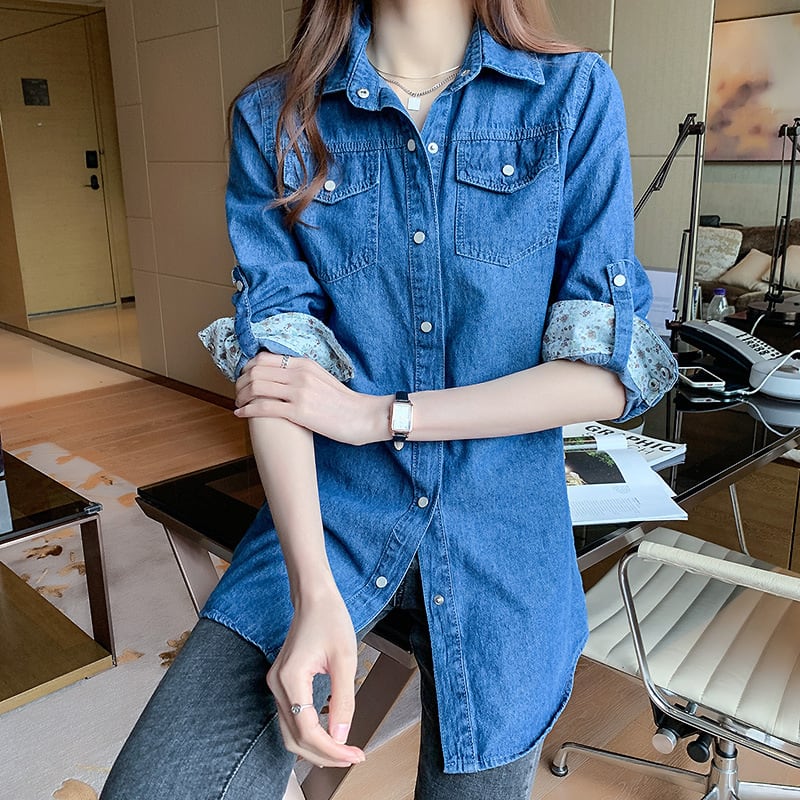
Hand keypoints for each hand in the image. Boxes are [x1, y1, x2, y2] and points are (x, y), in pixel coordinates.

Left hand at [234, 352, 387, 444]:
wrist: (363, 417)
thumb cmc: (344, 403)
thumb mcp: (322, 378)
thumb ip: (302, 374)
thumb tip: (282, 376)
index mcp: (305, 363)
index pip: (265, 358)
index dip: (248, 368)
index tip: (244, 379)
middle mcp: (300, 374)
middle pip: (256, 371)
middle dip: (240, 383)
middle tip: (237, 393)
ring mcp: (299, 392)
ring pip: (256, 387)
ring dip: (241, 396)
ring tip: (238, 404)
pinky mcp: (299, 412)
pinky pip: (263, 407)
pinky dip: (248, 410)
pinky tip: (241, 414)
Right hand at [267, 589, 364, 767]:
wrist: (315, 597)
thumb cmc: (329, 618)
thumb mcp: (345, 660)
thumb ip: (343, 701)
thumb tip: (341, 736)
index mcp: (290, 678)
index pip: (308, 730)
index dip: (331, 749)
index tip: (354, 753)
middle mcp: (277, 684)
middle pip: (295, 738)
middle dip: (324, 754)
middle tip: (352, 756)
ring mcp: (277, 684)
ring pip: (291, 732)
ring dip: (316, 746)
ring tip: (344, 750)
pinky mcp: (283, 682)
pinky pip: (292, 718)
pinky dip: (310, 732)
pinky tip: (330, 732)